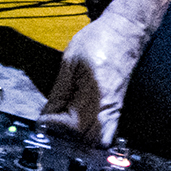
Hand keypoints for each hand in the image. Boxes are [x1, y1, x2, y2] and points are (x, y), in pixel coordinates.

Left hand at [41, 9, 149, 145]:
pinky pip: (107, 132)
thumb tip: (46, 117)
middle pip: (89, 141)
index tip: (44, 121)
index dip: (55, 127)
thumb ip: (59, 92)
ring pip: (100, 140)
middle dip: (69, 140)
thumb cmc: (100, 39)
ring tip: (65, 128)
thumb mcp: (70, 61)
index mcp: (95, 93)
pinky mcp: (118, 108)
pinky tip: (79, 125)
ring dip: (81, 140)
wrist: (127, 30)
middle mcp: (108, 105)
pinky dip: (92, 135)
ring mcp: (116, 108)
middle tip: (54, 127)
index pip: (74, 126)